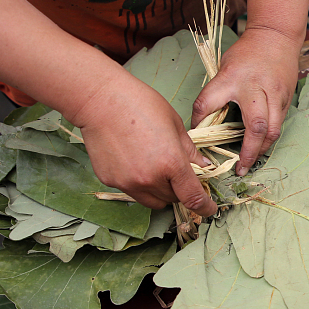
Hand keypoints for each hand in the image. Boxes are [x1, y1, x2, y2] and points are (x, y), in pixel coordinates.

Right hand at [72, 72, 217, 216]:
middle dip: (179, 189)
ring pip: (153, 200)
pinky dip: (138, 183)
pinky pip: (132, 191)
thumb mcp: (174, 123)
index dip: (204, 207)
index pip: (193, 197)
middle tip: (175, 171)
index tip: (208, 208)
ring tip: (154, 166)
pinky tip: (133, 160)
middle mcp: (150, 179)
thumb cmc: (139, 104)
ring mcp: (128, 182)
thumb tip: (202, 166)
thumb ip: (189, 150)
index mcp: (171, 163)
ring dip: (160, 191)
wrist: (100, 100)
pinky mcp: (111, 181)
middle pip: (173, 199)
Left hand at [191, 26, 300, 175]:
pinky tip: (261, 148)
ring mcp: (275, 95)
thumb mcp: (224, 69)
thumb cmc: (245, 54)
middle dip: (248, 152)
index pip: (208, 102)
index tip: (195, 135)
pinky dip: (269, 139)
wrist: (276, 36)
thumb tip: (203, 122)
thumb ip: (215, 94)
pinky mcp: (286, 99)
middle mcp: (256, 88)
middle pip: (255, 127)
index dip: (199, 121)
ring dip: (262, 150)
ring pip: (272, 131)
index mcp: (232, 78)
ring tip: (250, 163)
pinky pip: (279, 125)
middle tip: (239, 169)